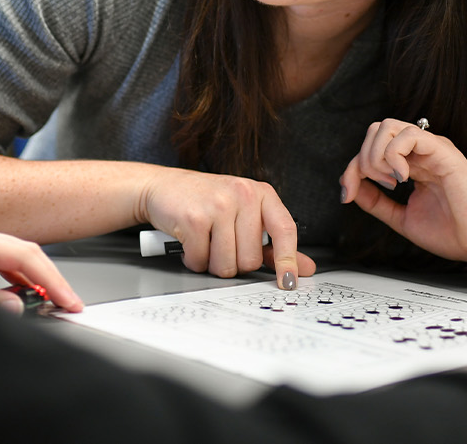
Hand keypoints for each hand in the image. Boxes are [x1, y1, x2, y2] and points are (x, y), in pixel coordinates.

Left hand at [0, 225, 83, 313]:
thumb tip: (18, 302)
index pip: (24, 256)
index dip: (51, 280)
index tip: (69, 302)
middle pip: (24, 252)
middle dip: (50, 279)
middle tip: (70, 305)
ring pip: (14, 257)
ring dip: (36, 280)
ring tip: (53, 304)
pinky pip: (1, 264)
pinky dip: (18, 279)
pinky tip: (25, 296)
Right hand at [138, 167, 315, 288]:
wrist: (163, 187)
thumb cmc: (205, 201)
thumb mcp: (244, 214)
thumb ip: (274, 244)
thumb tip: (304, 268)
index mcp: (261, 193)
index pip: (285, 230)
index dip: (288, 260)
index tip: (289, 281)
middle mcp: (243, 195)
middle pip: (251, 259)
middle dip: (234, 261)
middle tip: (222, 244)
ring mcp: (218, 205)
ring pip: (227, 265)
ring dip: (212, 263)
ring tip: (206, 242)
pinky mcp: (194, 218)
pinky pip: (201, 261)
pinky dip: (194, 259)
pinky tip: (191, 242)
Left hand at [339, 118, 466, 269]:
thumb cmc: (452, 232)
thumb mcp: (402, 217)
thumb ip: (377, 203)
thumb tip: (352, 189)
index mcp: (411, 165)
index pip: (370, 149)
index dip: (352, 170)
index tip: (347, 195)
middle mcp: (420, 153)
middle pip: (375, 131)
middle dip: (361, 159)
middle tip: (375, 185)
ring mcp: (432, 150)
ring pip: (387, 127)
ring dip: (376, 156)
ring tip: (389, 182)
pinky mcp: (444, 152)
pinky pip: (411, 135)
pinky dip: (394, 155)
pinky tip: (402, 178)